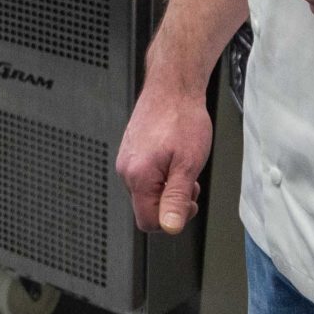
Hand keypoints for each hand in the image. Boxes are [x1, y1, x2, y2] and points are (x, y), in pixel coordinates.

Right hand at [115, 81, 212, 233]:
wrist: (173, 86)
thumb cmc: (182, 118)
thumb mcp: (188, 164)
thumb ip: (177, 199)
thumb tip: (170, 227)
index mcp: (138, 176)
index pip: (148, 221)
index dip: (171, 219)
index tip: (187, 202)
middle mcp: (126, 169)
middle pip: (147, 206)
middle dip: (171, 199)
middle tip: (188, 177)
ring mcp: (126, 159)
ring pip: (147, 191)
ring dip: (167, 185)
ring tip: (182, 162)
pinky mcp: (130, 150)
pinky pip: (145, 175)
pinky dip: (161, 172)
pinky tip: (173, 154)